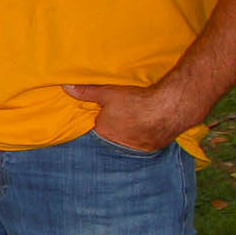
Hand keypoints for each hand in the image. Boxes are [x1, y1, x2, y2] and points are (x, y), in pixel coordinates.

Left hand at [62, 82, 185, 152]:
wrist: (169, 108)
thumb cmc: (136, 101)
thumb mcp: (108, 93)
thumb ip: (86, 92)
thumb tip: (66, 86)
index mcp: (105, 133)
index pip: (97, 130)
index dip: (100, 122)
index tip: (103, 117)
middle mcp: (120, 144)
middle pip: (114, 136)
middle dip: (116, 128)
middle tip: (123, 117)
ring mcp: (139, 148)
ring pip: (131, 140)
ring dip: (132, 133)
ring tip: (136, 121)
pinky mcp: (155, 147)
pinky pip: (147, 142)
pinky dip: (147, 135)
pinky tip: (150, 126)